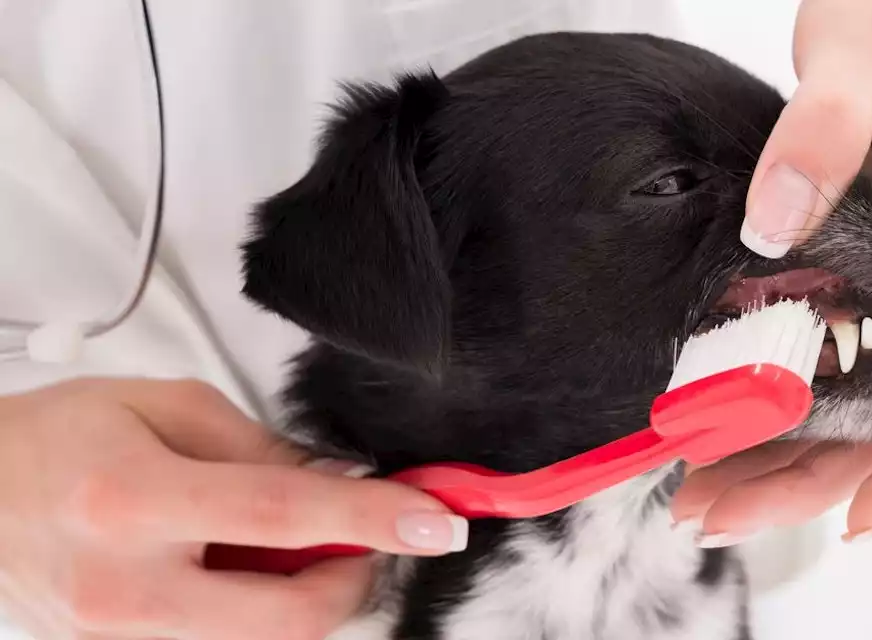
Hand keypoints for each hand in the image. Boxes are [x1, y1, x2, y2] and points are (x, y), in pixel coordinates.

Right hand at [0, 377, 465, 639]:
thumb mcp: (162, 406)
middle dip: (354, 579)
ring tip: (279, 543)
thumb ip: (261, 447)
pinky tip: (234, 567)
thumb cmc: (55, 440)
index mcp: (134, 500)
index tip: (438, 522)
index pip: (285, 515)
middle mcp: (126, 587)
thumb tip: (341, 484)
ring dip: (304, 595)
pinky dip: (255, 608)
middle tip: (362, 536)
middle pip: (290, 615)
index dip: (373, 520)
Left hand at [674, 0, 871, 543]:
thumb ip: (822, 130)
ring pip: (852, 391)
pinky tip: (722, 414)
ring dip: (784, 451)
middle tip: (715, 513)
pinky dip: (779, 392)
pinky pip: (826, 343)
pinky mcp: (858, 256)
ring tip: (697, 490)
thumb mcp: (862, 50)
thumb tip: (772, 224)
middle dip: (812, 478)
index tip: (862, 516)